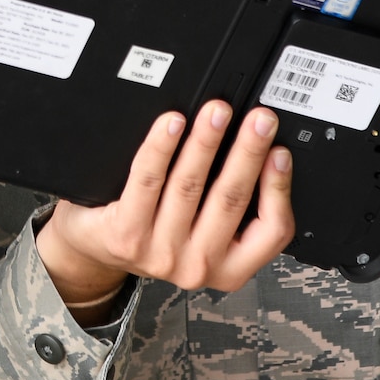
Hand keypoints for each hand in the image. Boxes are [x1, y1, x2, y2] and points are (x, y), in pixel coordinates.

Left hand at [35, 101, 293, 308]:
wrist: (99, 249)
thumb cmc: (160, 231)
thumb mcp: (209, 232)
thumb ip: (233, 202)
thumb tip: (262, 150)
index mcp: (230, 267)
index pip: (272, 231)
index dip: (279, 187)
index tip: (280, 150)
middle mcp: (199, 265)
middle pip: (230, 199)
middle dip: (248, 151)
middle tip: (258, 118)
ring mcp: (160, 252)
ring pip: (189, 185)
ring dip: (206, 141)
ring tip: (217, 112)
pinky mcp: (126, 235)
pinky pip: (148, 179)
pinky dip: (162, 146)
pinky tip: (172, 123)